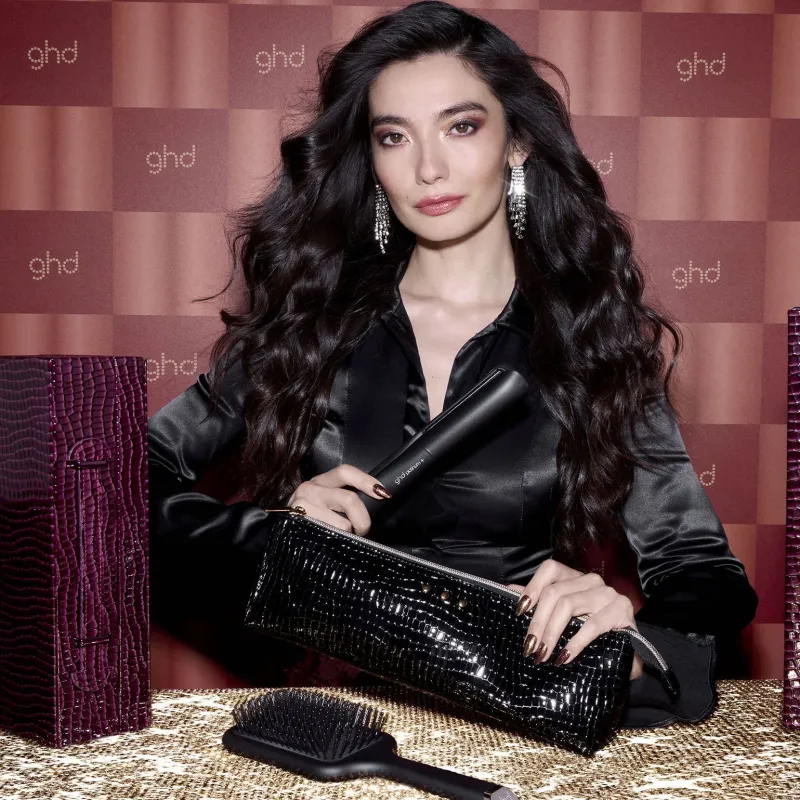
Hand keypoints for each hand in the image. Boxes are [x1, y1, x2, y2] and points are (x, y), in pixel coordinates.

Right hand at [284, 464, 390, 535]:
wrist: (274, 538)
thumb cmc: (305, 523)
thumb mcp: (321, 504)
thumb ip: (341, 501)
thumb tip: (373, 504)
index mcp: (319, 482)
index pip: (345, 472)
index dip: (366, 480)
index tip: (383, 493)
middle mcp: (309, 488)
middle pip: (349, 499)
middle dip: (363, 519)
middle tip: (363, 531)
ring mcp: (303, 505)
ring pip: (343, 522)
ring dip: (348, 535)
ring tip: (342, 541)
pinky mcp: (299, 522)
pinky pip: (332, 535)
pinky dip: (338, 542)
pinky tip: (331, 545)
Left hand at [508, 558, 644, 680]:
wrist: (631, 652)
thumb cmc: (593, 634)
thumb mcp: (565, 618)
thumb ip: (540, 602)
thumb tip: (509, 590)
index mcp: (576, 578)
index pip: (550, 569)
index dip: (532, 587)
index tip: (519, 612)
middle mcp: (591, 581)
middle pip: (554, 593)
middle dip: (537, 622)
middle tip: (529, 647)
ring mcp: (608, 594)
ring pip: (568, 605)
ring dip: (551, 633)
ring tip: (542, 654)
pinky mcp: (622, 611)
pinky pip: (592, 625)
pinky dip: (575, 643)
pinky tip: (565, 657)